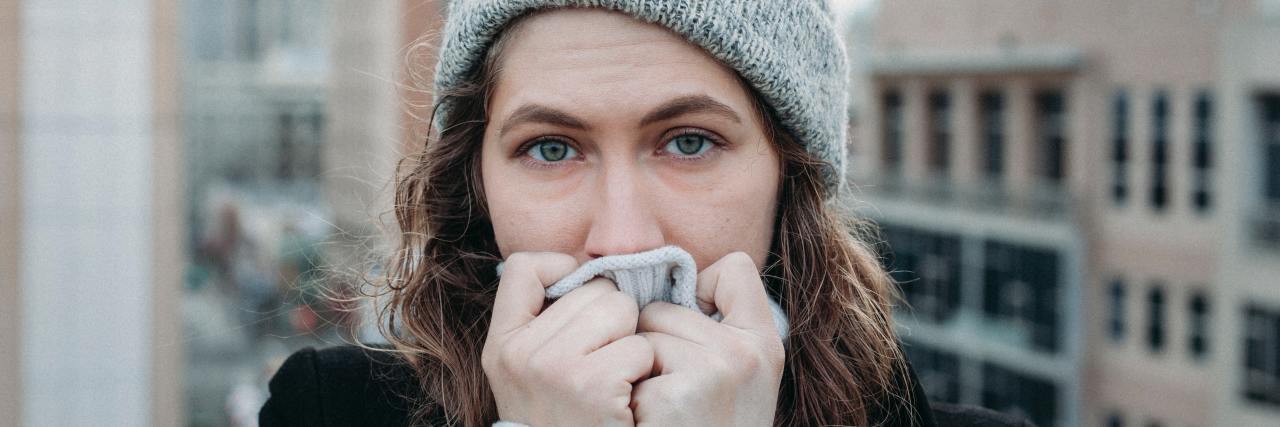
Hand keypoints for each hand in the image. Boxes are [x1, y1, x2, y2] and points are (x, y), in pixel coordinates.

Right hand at [482, 252, 653, 425]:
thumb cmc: (565, 418)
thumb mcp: (530, 373)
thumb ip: (546, 323)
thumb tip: (591, 271)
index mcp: (502, 344)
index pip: (525, 267)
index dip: (563, 271)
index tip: (581, 304)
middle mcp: (521, 352)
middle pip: (593, 288)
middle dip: (612, 319)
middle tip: (603, 362)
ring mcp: (555, 368)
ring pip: (622, 310)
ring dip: (631, 342)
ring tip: (615, 378)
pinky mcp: (593, 385)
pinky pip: (641, 346)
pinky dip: (644, 370)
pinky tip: (626, 397)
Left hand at [630, 252, 784, 426]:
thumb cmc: (707, 426)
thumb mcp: (734, 377)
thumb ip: (713, 329)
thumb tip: (654, 280)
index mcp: (765, 343)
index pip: (735, 267)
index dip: (701, 291)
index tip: (693, 338)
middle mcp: (747, 352)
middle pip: (664, 306)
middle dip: (655, 343)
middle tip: (672, 394)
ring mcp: (716, 370)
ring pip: (642, 332)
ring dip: (639, 370)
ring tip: (661, 408)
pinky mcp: (680, 393)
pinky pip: (629, 364)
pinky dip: (629, 397)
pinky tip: (652, 420)